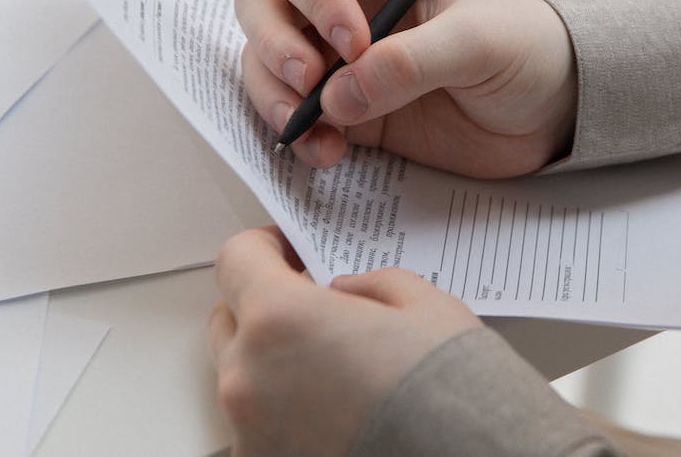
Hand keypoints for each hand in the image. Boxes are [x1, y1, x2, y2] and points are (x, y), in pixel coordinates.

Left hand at [209, 226, 482, 456]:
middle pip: (230, 321)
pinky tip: (338, 415)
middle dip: (266, 308)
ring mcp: (250, 433)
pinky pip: (259, 429)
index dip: (263, 248)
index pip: (237, 261)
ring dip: (275, 366)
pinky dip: (286, 417)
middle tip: (316, 313)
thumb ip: (371, 285)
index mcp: (281, 319)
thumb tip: (348, 292)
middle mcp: (249, 379)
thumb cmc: (451, 392)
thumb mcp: (425, 306)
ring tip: (337, 373)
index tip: (286, 253)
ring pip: (244, 379)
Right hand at [236, 0, 575, 177]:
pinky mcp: (343, 106)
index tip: (352, 45)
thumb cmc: (527, 47)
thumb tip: (341, 94)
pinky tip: (329, 153)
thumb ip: (413, 62)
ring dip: (274, 97)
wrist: (551, 108)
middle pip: (264, 4)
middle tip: (307, 82)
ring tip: (314, 132)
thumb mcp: (480, 42)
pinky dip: (296, 136)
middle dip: (273, 44)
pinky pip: (291, 115)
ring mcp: (338, 56)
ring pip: (264, 61)